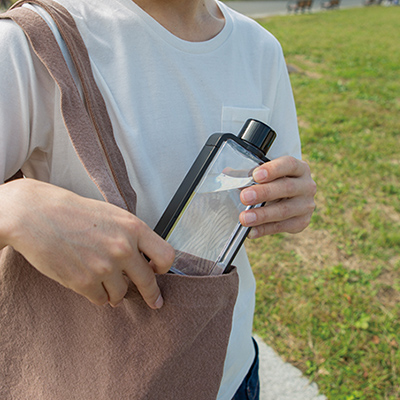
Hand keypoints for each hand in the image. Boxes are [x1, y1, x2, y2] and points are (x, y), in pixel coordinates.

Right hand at [0, 179, 174, 308]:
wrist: (37, 215)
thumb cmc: (73, 212)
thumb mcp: (112, 215)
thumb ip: (131, 235)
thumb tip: (143, 257)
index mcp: (133, 228)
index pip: (166, 255)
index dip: (163, 267)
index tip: (158, 273)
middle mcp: (123, 248)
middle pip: (148, 281)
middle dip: (151, 295)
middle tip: (154, 301)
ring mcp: (104, 267)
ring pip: (121, 294)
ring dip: (115, 292)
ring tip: (104, 281)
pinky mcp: (84, 282)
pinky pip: (100, 299)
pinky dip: (96, 294)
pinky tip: (88, 282)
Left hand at [239, 156, 315, 238]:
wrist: (290, 200)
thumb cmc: (275, 183)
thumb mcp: (265, 175)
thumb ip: (247, 174)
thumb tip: (227, 173)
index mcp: (299, 168)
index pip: (289, 165)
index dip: (273, 169)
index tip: (256, 175)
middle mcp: (306, 186)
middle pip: (286, 188)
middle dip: (263, 193)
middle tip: (245, 197)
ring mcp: (306, 205)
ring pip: (284, 210)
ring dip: (262, 215)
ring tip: (245, 218)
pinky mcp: (301, 222)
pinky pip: (282, 227)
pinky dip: (265, 230)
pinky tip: (251, 231)